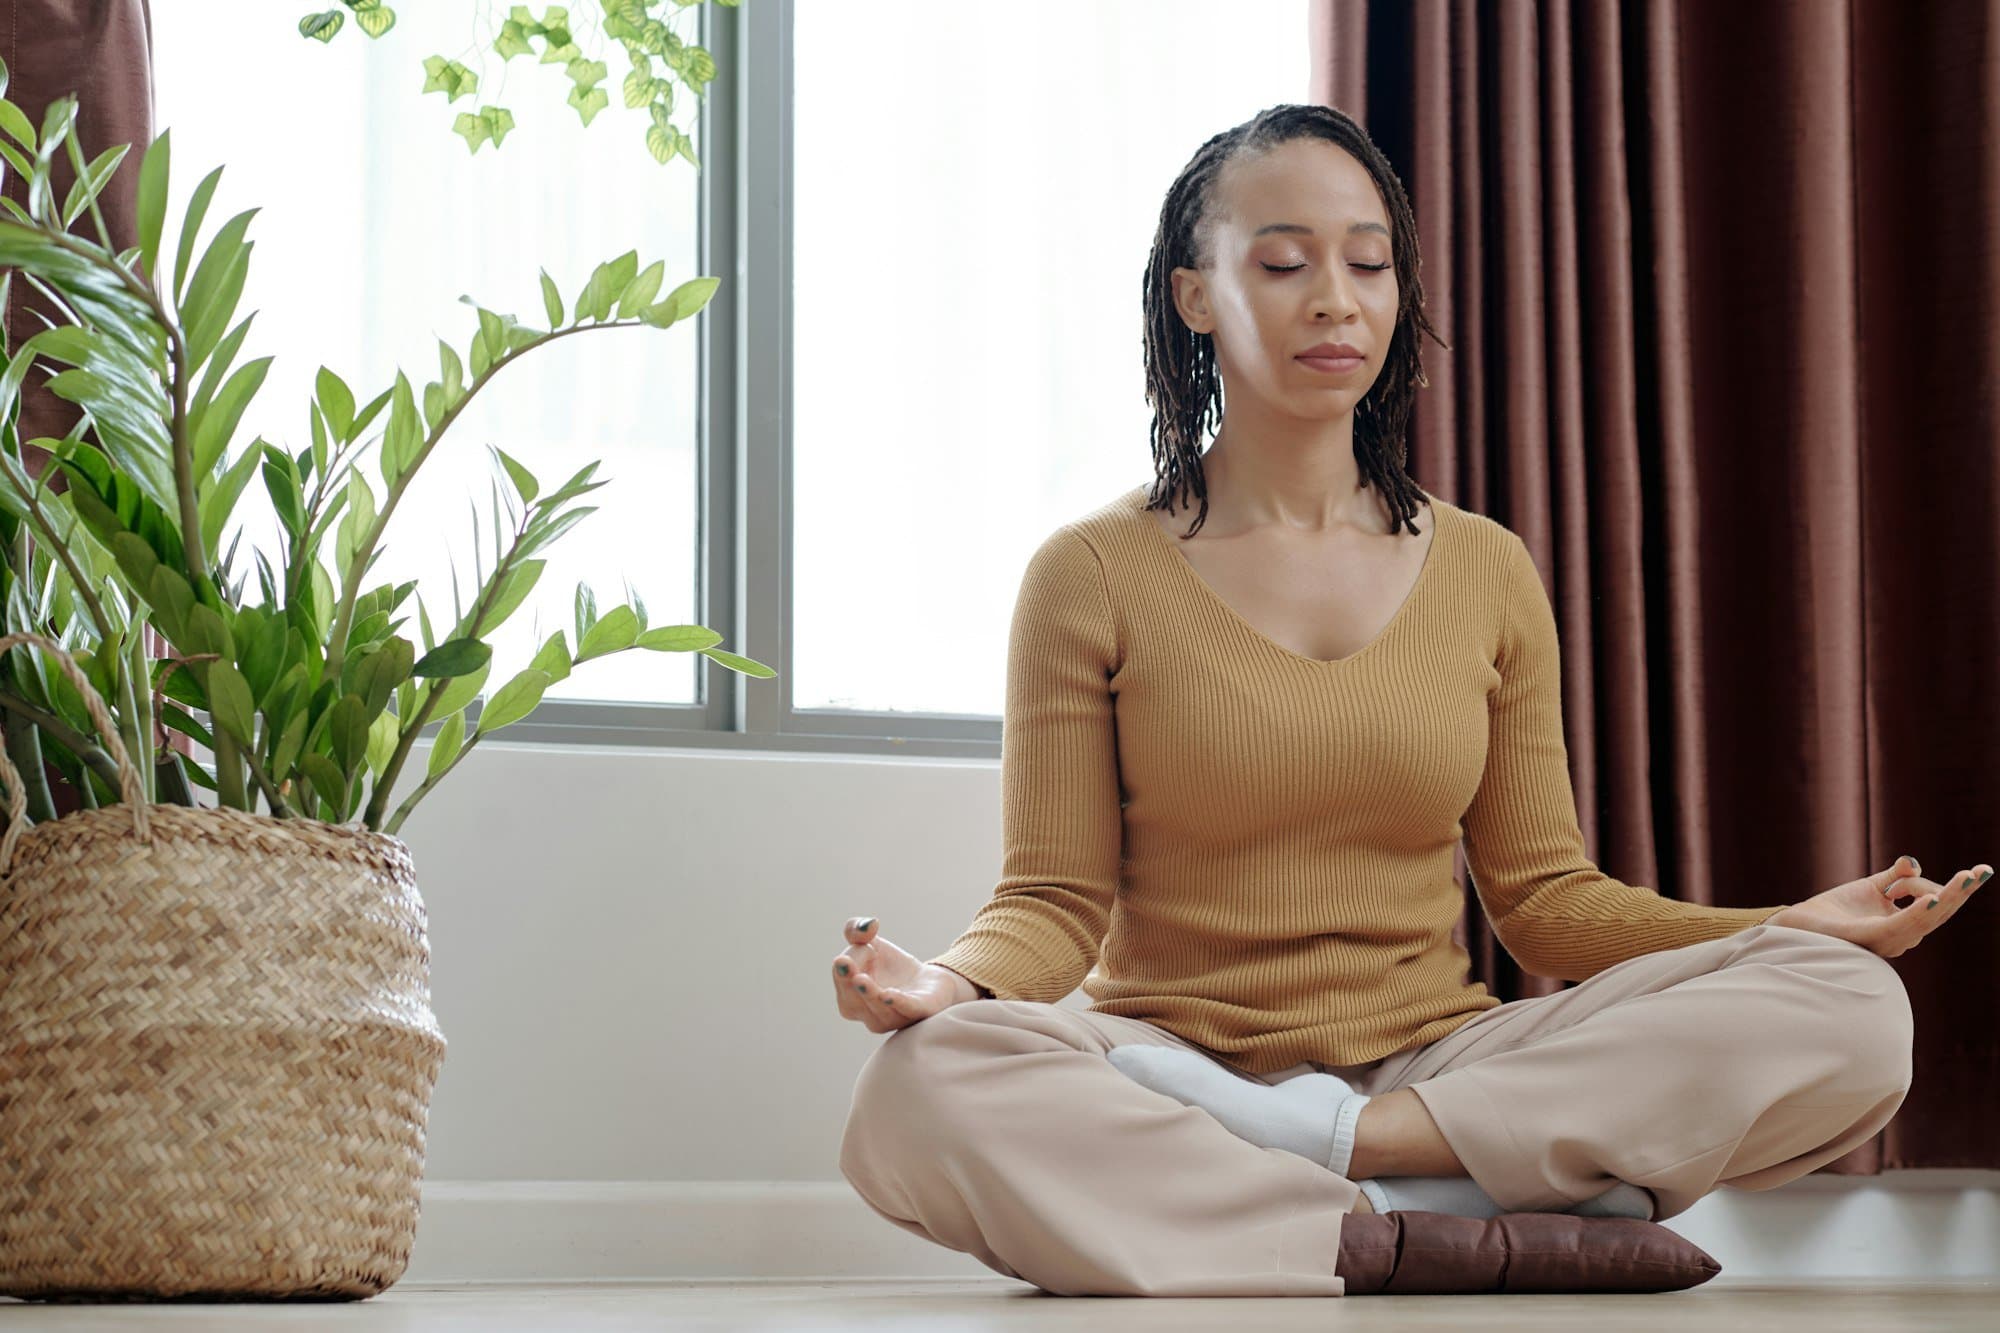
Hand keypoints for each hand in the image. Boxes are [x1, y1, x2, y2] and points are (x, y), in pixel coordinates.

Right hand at [832, 917, 980, 1031]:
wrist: (929, 980)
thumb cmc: (893, 967)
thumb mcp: (871, 943)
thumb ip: (857, 930)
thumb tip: (869, 924)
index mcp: (852, 998)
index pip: (843, 982)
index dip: (844, 968)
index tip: (845, 957)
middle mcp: (869, 1013)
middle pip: (854, 1002)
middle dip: (848, 984)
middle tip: (845, 964)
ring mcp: (894, 1017)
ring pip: (878, 1011)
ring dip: (869, 995)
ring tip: (861, 979)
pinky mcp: (920, 1012)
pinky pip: (906, 1010)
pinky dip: (897, 1003)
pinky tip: (888, 994)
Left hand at [1770, 855, 1991, 957]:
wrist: (1799, 924)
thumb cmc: (1837, 910)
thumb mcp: (1871, 887)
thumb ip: (1895, 876)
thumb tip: (1914, 863)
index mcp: (1905, 924)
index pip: (1938, 904)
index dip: (1959, 889)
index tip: (1981, 870)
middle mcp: (1901, 936)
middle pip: (1939, 913)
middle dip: (1961, 892)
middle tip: (1980, 871)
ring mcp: (1887, 940)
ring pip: (1925, 918)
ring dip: (1946, 897)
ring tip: (1962, 879)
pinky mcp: (1870, 937)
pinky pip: (1900, 924)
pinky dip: (1918, 912)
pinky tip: (1932, 898)